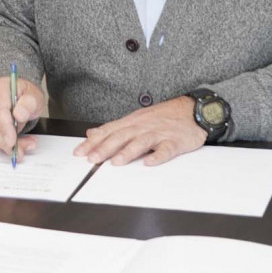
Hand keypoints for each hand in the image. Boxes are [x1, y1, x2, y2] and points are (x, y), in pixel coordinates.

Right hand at [0, 76, 44, 160]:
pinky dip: (2, 144)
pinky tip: (15, 145)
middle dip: (4, 142)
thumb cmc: (25, 94)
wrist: (17, 93)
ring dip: (4, 145)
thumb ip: (29, 103)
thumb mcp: (34, 95)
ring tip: (22, 148)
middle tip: (19, 151)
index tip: (12, 142)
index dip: (4, 128)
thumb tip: (19, 115)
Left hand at [73, 96, 206, 166]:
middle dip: (105, 147)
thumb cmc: (163, 117)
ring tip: (116, 162)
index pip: (108, 131)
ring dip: (127, 151)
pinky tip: (149, 163)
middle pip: (121, 136)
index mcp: (132, 122)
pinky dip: (158, 156)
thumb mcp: (136, 119)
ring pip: (141, 141)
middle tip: (92, 159)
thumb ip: (114, 128)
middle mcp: (143, 126)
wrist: (192, 109)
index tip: (79, 152)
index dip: (93, 142)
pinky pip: (166, 149)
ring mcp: (159, 133)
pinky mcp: (175, 141)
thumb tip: (91, 133)